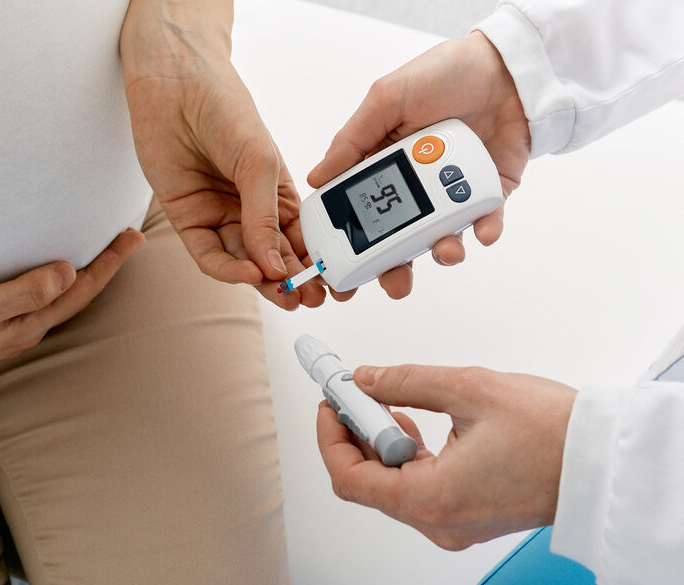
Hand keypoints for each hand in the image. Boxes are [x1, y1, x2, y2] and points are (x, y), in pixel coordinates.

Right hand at [0, 229, 143, 388]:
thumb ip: (21, 292)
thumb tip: (69, 274)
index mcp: (23, 326)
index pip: (80, 292)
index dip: (108, 264)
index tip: (132, 236)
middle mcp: (18, 332)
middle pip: (74, 297)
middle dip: (103, 268)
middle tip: (126, 237)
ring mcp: (0, 333)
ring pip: (54, 302)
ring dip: (79, 277)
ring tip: (96, 253)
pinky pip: (31, 302)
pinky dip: (48, 284)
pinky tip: (42, 275)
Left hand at [121, 5, 324, 309]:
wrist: (175, 85)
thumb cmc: (225, 107)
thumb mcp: (260, 162)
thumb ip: (266, 216)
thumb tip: (274, 265)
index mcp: (278, 192)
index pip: (301, 238)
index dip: (314, 263)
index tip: (329, 283)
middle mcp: (249, 208)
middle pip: (273, 256)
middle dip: (291, 280)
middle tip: (308, 299)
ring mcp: (219, 214)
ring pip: (243, 260)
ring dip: (262, 281)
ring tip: (283, 295)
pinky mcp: (188, 217)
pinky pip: (208, 253)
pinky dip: (227, 267)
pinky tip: (247, 272)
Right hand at [308, 32, 530, 301]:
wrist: (509, 68)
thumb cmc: (443, 74)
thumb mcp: (388, 99)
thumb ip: (353, 139)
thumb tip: (315, 177)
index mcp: (382, 164)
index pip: (360, 211)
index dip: (351, 242)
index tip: (342, 268)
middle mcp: (414, 185)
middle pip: (398, 238)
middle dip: (394, 267)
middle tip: (393, 283)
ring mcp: (451, 192)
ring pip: (441, 237)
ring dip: (442, 252)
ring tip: (446, 251)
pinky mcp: (488, 194)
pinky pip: (485, 222)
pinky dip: (485, 231)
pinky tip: (483, 232)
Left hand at [316, 364, 576, 549]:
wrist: (603, 459)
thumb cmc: (552, 432)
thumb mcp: (468, 388)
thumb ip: (405, 382)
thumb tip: (365, 379)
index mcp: (430, 498)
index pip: (349, 478)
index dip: (332, 436)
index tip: (331, 403)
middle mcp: (438, 521)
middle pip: (367, 483)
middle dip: (355, 434)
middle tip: (353, 394)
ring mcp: (453, 522)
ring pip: (391, 486)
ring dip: (380, 442)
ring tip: (386, 402)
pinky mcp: (468, 515)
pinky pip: (418, 489)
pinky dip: (406, 456)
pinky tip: (412, 423)